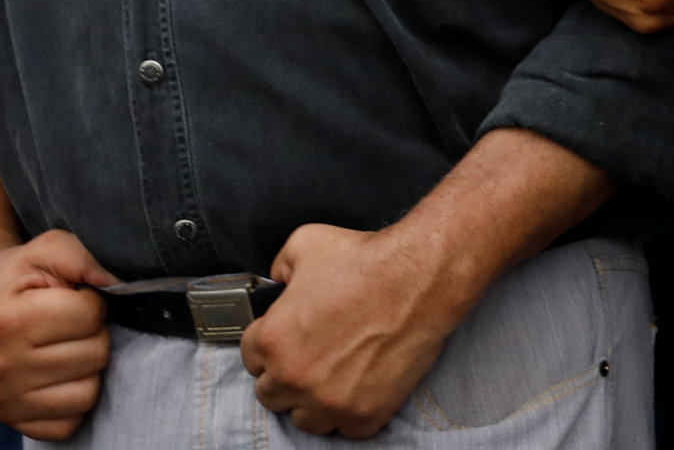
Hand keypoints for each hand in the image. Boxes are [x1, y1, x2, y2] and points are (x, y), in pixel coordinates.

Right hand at [0, 230, 112, 439]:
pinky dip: (74, 398)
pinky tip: (60, 375)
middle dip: (93, 333)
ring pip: (89, 392)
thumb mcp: (51, 249)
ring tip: (64, 346)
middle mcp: (3, 366)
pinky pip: (70, 422)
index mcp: (9, 321)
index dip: (92, 302)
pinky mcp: (13, 419)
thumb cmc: (22, 276)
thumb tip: (124, 285)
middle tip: (68, 324)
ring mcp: (6, 398)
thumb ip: (89, 258)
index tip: (73, 297)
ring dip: (87, 366)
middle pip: (96, 355)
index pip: (91, 315)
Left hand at [245, 223, 478, 435]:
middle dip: (289, 375)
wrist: (422, 275)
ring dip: (315, 401)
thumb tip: (276, 282)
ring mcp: (330, 401)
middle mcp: (294, 377)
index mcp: (273, 340)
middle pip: (271, 394)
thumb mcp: (306, 242)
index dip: (273, 344)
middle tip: (315, 355)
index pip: (251, 358)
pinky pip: (346, 430)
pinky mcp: (365, 414)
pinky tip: (361, 387)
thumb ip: (278, 267)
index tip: (292, 338)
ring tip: (336, 376)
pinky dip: (352, 413)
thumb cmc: (368, 258)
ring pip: (304, 419)